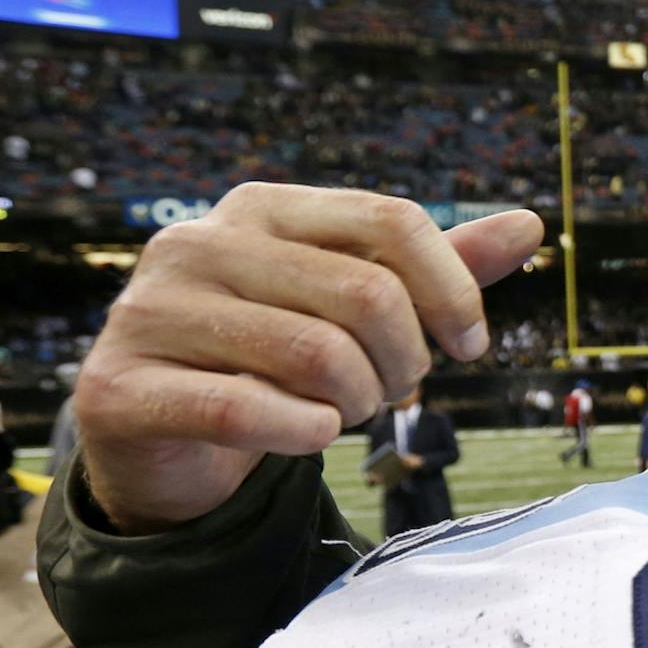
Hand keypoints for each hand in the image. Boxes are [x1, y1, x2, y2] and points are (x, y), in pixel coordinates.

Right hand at [74, 185, 542, 533]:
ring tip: (344, 411)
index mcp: (262, 210)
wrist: (165, 438)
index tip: (470, 347)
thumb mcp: (357, 305)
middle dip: (404, 361)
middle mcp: (198, 243)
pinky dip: (302, 432)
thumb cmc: (275, 359)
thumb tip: (529, 224)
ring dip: (356, 402)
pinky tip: (311, 434)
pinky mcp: (118, 386)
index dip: (453, 291)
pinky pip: (244, 410)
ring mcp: (149, 311)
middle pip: (366, 294)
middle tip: (391, 391)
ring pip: (317, 355)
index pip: (392, 221)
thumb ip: (438, 267)